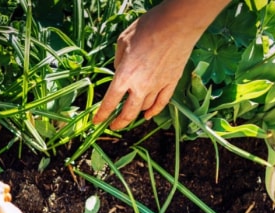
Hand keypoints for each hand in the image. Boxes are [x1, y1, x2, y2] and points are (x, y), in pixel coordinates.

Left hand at [93, 4, 201, 129]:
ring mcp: (157, 86)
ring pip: (144, 108)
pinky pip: (162, 103)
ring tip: (129, 114)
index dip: (102, 115)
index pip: (110, 103)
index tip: (97, 121)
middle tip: (113, 126)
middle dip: (119, 123)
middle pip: (128, 113)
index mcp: (124, 76)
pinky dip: (154, 111)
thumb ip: (118, 61)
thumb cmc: (148, 28)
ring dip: (135, 113)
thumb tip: (119, 71)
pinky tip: (148, 115)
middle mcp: (140, 86)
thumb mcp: (123, 42)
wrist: (177, 24)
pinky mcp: (172, 82)